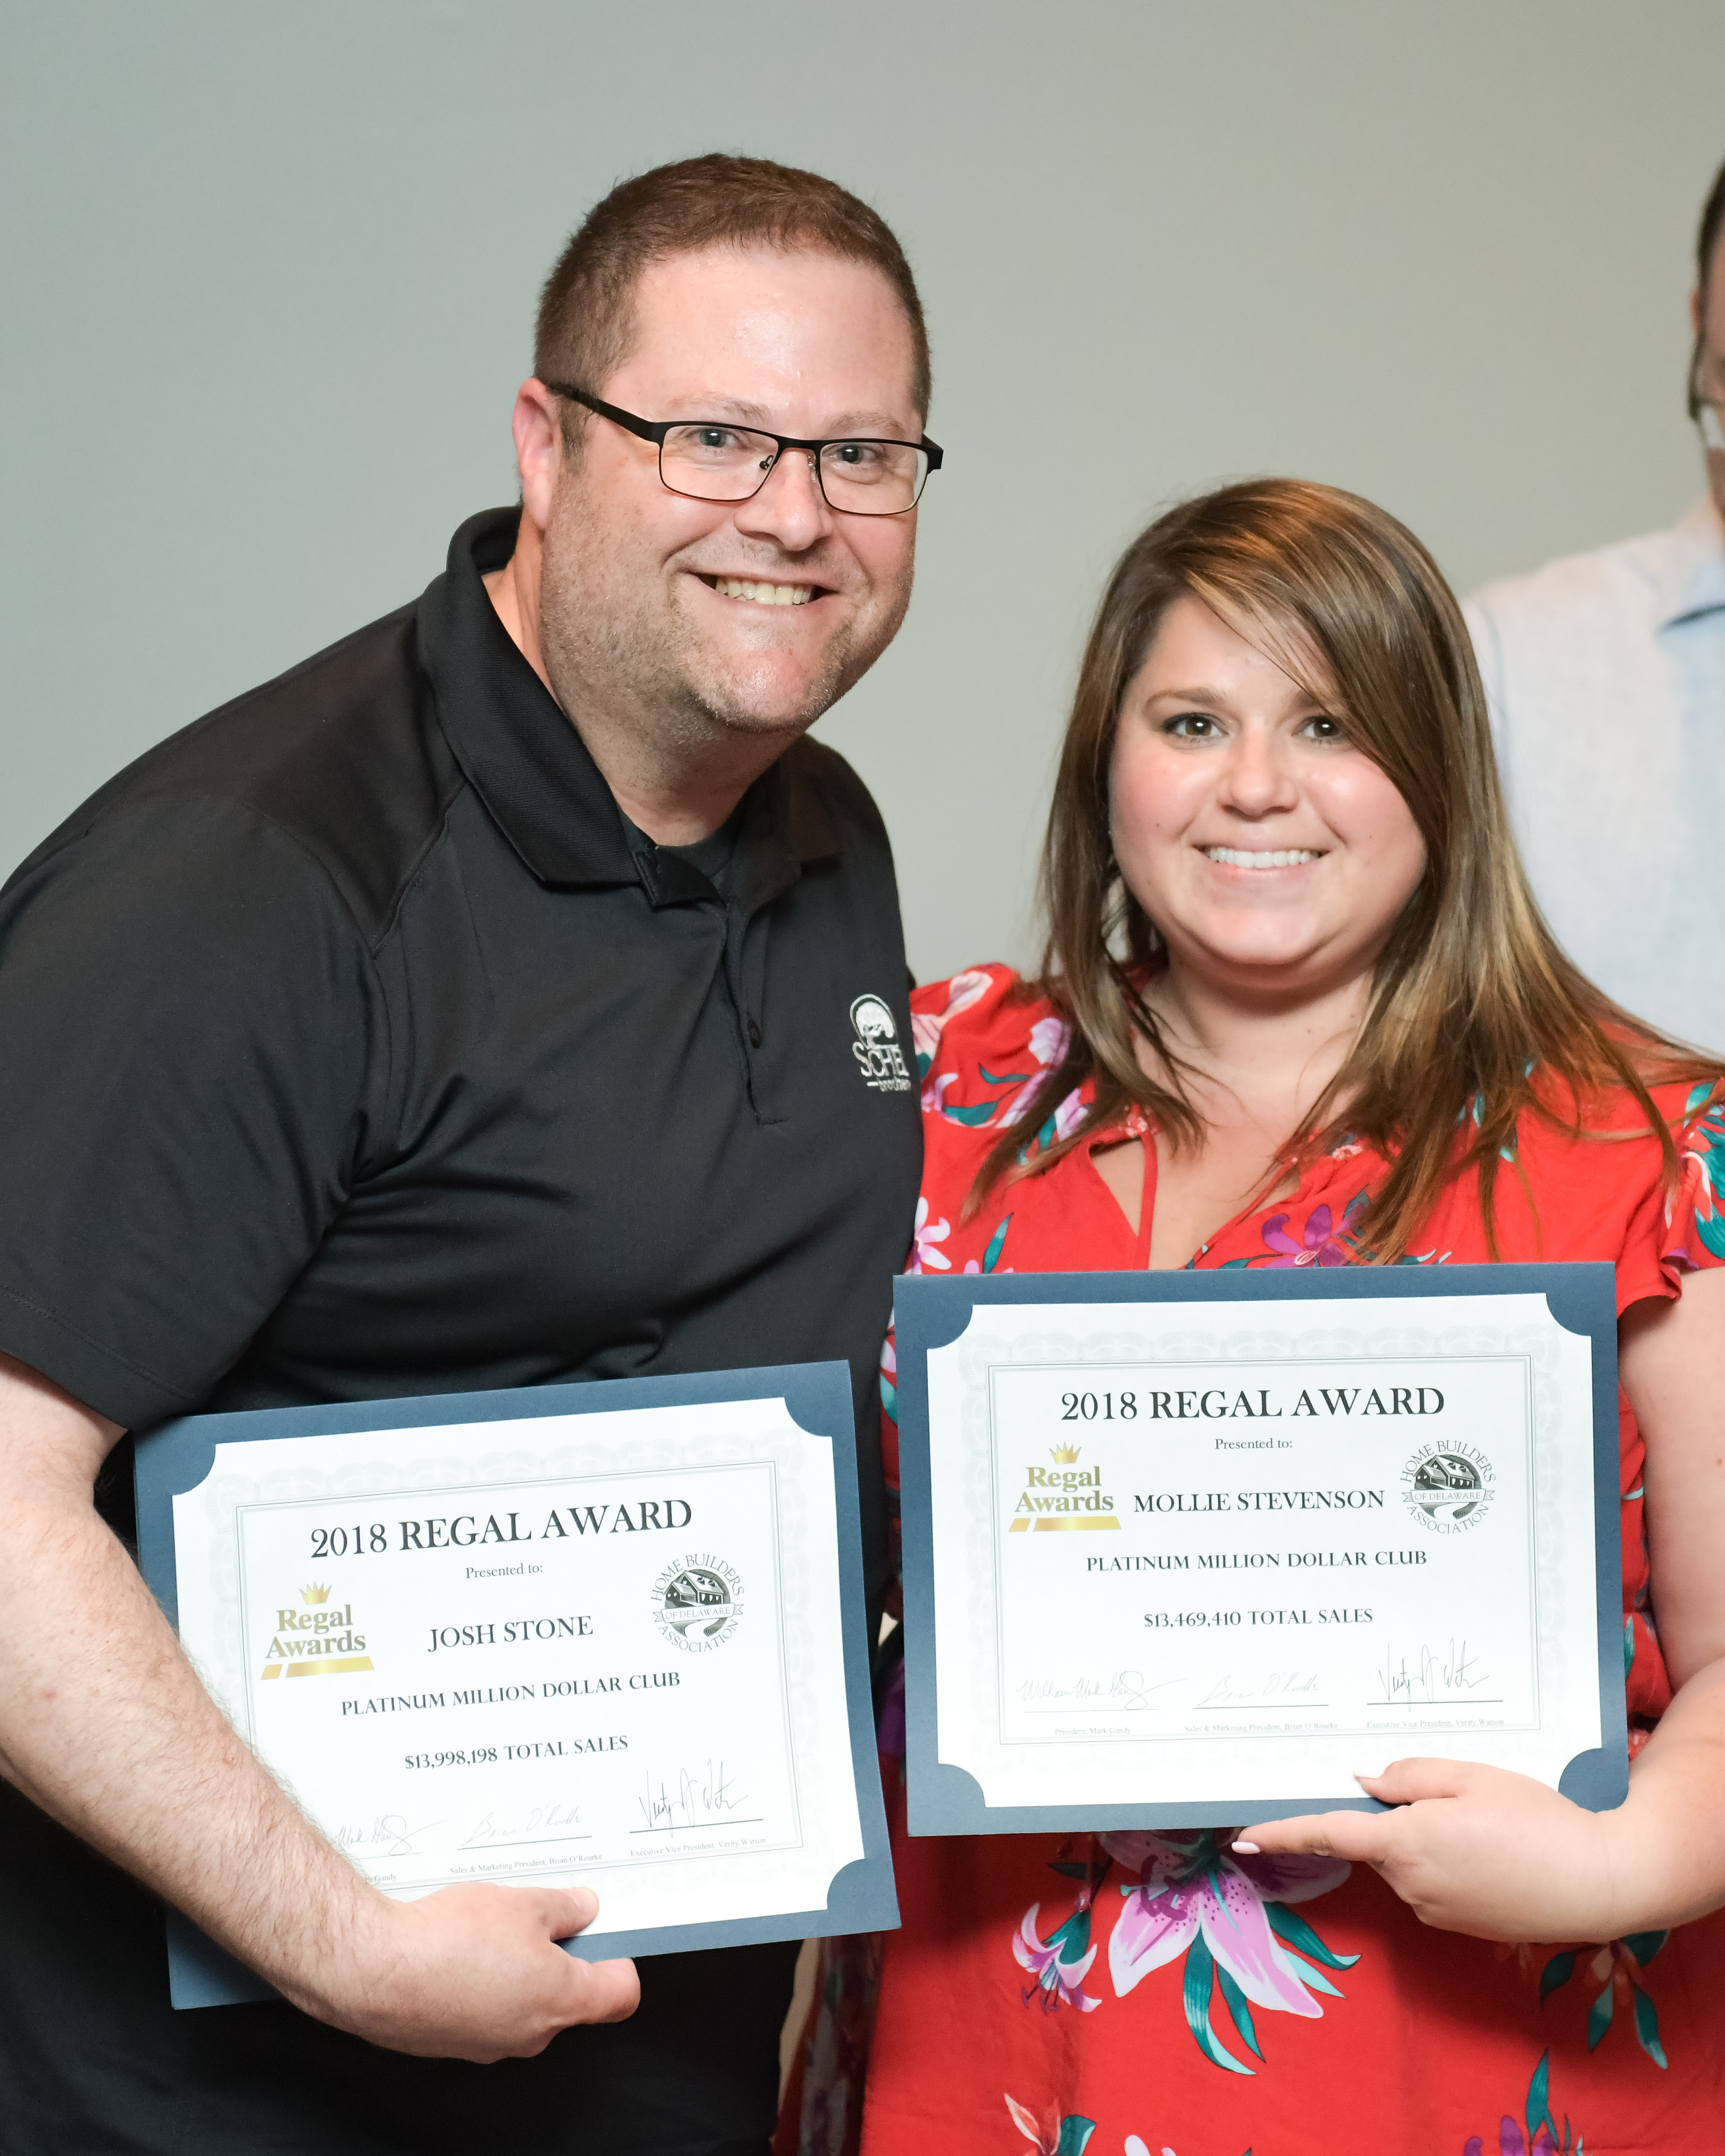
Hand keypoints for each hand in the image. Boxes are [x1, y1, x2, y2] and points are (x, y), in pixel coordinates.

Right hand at [298, 1881, 639, 2060]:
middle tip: (541, 1915)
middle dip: (561, 1955)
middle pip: (571, 1997)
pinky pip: (487, 2010)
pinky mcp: (457, 2042)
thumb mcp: (524, 1902)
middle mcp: (532, 2033)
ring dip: (518, 1967)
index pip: (620, 1994)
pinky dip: (484, 1982)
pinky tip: (461, 1950)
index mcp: (561, 2000)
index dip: (619, 1959)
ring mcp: (492, 2044)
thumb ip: (565, 1908)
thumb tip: (583, 1910)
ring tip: (492, 1927)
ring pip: (526, 2002)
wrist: (375, 1971)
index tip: (609, 1935)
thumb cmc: (448, 1942)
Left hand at [1235, 1758, 1612, 1942]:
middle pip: (1378, 1842)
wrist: (1601, 1881)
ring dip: (1429, 1838)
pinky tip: (1496, 1850)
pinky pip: (1435, 1882)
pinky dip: (1452, 1861)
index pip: (1327, 1834)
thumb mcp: (1470, 1777)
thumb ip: (1409, 1777)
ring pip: (1408, 1861)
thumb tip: (1364, 1783)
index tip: (1240, 1836)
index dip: (1281, 1833)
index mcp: (1405, 1842)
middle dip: (1398, 1817)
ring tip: (1492, 1823)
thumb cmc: (1538, 1820)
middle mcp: (1411, 1884)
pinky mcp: (1460, 1925)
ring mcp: (1435, 1911)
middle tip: (1458, 1799)